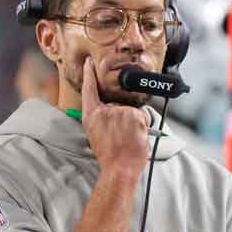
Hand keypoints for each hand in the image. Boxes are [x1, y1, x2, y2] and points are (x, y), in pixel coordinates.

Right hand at [80, 57, 149, 176]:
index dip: (89, 75)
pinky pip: (142, 118)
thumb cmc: (110, 157)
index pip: (89, 90)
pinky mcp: (134, 115)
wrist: (120, 168)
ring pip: (132, 112)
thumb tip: (113, 112)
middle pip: (117, 105)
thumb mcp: (96, 135)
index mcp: (91, 116)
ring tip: (127, 140)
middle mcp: (104, 111)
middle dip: (123, 119)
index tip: (90, 62)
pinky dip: (142, 127)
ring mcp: (120, 112)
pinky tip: (135, 137)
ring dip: (133, 124)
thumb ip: (102, 120)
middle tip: (121, 138)